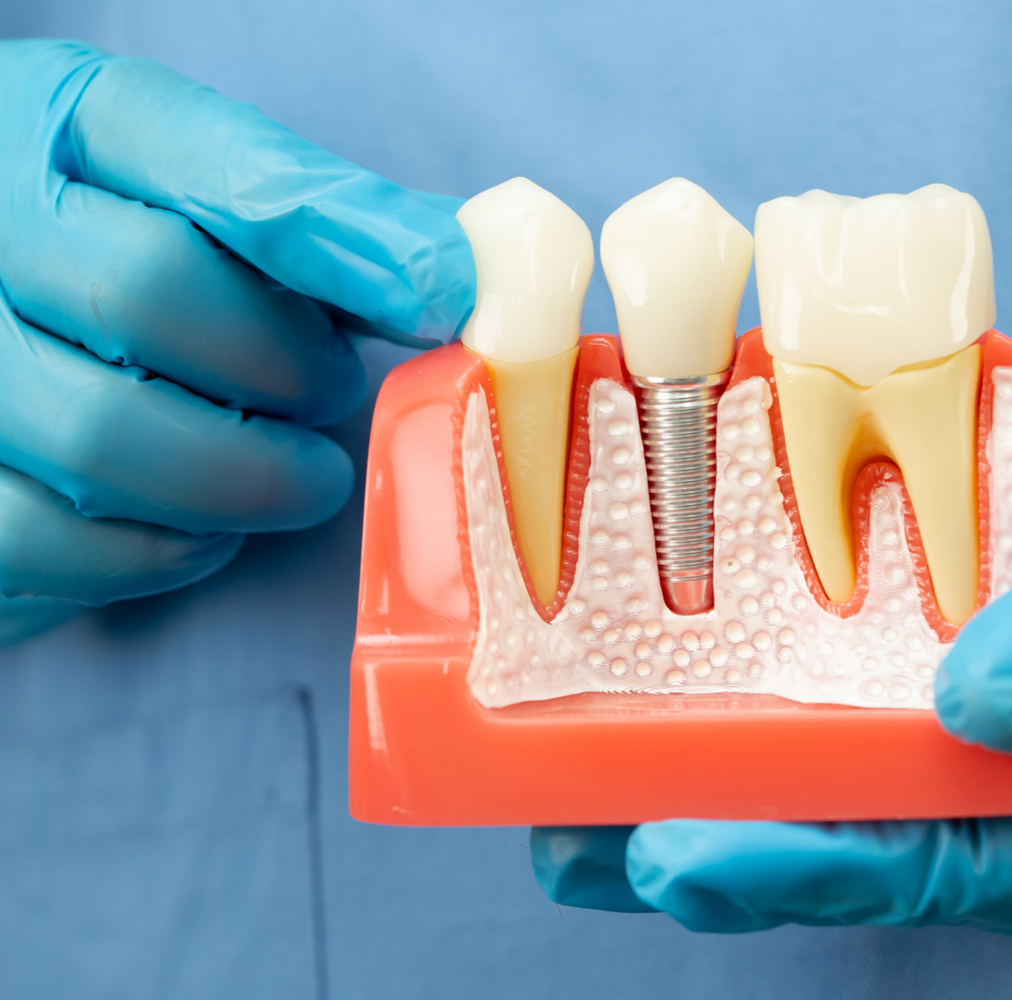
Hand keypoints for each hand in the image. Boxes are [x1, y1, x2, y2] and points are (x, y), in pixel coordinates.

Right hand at [0, 40, 473, 643]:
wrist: (10, 305)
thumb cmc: (129, 243)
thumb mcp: (205, 190)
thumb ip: (320, 220)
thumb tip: (463, 273)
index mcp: (60, 122)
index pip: (218, 169)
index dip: (348, 239)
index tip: (447, 292)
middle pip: (148, 295)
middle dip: (283, 367)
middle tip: (330, 389)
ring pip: (102, 438)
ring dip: (241, 477)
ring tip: (292, 468)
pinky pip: (50, 541)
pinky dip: (161, 550)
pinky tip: (204, 524)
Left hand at [532, 304, 1011, 964]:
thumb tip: (972, 699)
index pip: (976, 861)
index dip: (817, 855)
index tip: (673, 851)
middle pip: (915, 860)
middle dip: (752, 851)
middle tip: (582, 841)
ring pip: (911, 822)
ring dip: (767, 808)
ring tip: (598, 810)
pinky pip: (934, 762)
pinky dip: (832, 748)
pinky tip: (735, 726)